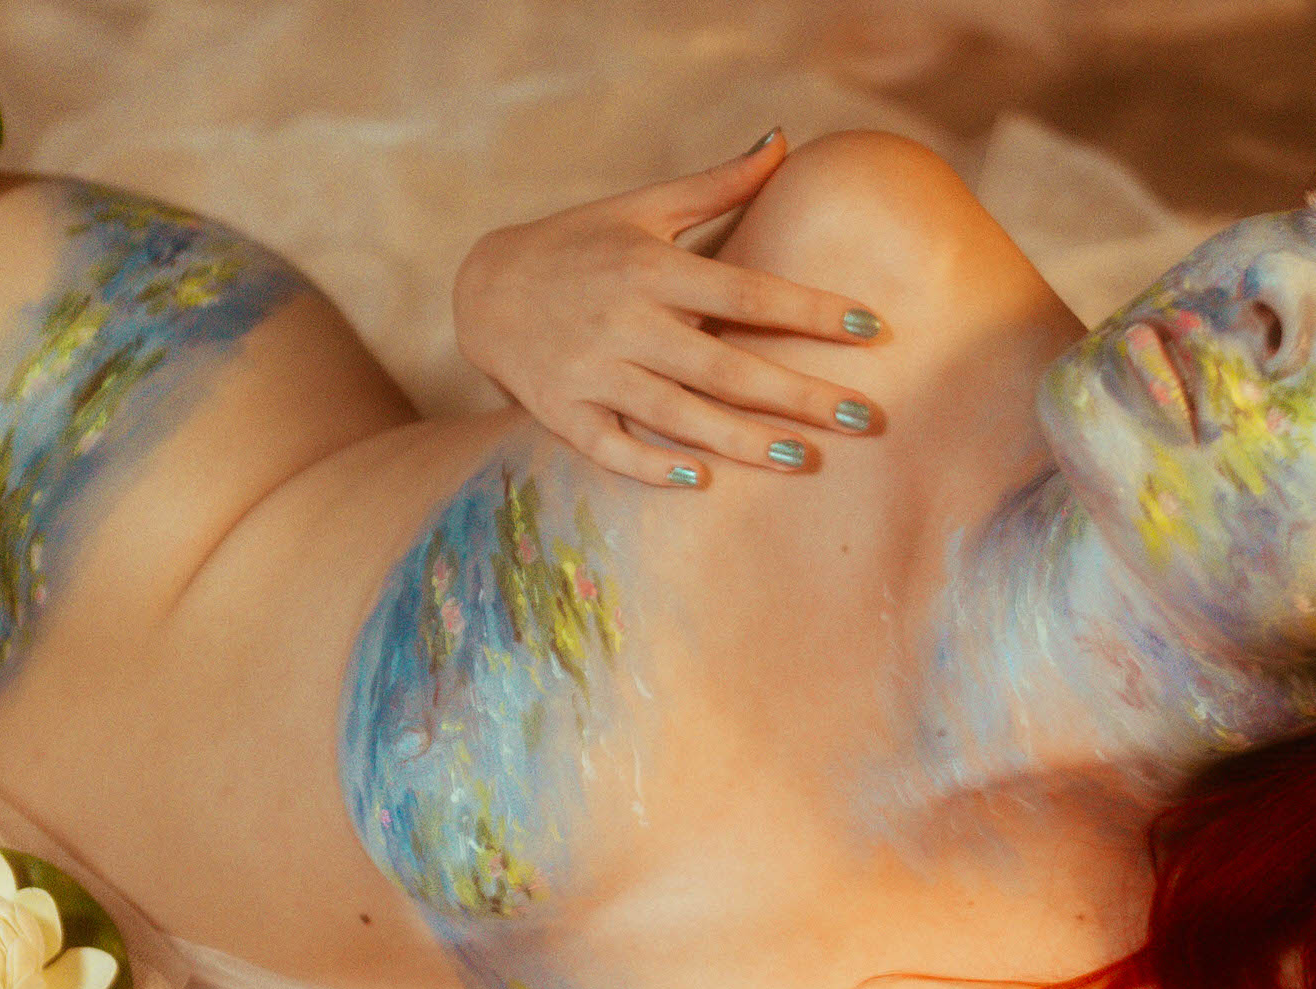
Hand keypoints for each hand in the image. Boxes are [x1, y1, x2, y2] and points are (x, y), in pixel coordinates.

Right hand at [453, 129, 885, 487]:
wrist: (483, 288)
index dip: (810, 311)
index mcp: (650, 268)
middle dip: (797, 393)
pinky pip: (610, 447)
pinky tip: (703, 480)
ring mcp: (590, 371)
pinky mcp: (561, 411)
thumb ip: (716, 184)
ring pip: (675, 414)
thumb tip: (783, 141)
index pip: (746, 292)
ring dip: (741, 440)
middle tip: (863, 417)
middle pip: (723, 365)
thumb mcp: (642, 208)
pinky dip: (652, 466)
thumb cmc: (578, 244)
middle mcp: (622, 321)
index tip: (871, 327)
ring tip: (800, 458)